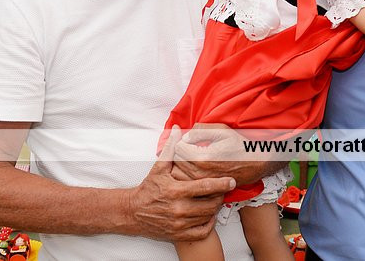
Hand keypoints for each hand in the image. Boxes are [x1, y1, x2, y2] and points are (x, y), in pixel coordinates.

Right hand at [126, 125, 235, 240]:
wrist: (132, 212)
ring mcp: (178, 224)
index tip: (231, 180)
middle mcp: (178, 208)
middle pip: (210, 203)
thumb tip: (177, 128)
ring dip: (215, 208)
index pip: (205, 186)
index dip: (221, 183)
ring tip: (216, 199)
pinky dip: (209, 224)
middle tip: (223, 190)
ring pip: (207, 216)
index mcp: (176, 190)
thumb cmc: (149, 188)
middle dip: (220, 196)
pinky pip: (201, 232)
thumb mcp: (159, 167)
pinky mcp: (178, 235)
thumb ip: (171, 148)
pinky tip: (208, 215)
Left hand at [173, 123, 285, 185]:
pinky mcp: (204, 189)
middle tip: (190, 146)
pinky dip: (185, 173)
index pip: (178, 147)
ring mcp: (201, 183)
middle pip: (176, 160)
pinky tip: (195, 167)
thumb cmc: (239, 146)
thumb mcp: (222, 130)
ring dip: (181, 163)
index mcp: (203, 158)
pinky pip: (185, 182)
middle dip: (180, 151)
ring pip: (178, 173)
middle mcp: (200, 173)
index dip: (182, 140)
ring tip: (191, 156)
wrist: (254, 164)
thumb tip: (185, 136)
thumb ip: (201, 130)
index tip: (190, 139)